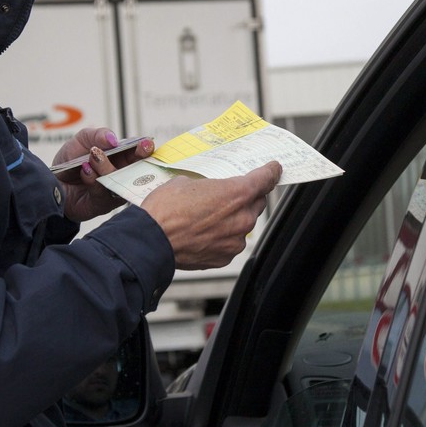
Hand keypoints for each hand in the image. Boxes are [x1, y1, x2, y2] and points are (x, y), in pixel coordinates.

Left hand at [54, 127, 153, 221]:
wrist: (51, 183)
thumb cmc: (69, 162)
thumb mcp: (81, 140)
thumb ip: (97, 135)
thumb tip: (113, 139)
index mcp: (120, 157)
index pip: (138, 152)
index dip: (144, 148)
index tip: (146, 144)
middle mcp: (121, 174)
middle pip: (137, 168)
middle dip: (138, 158)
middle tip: (138, 150)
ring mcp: (114, 190)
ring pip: (119, 180)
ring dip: (107, 166)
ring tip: (93, 156)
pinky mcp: (102, 204)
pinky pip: (103, 193)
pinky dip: (93, 179)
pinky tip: (85, 171)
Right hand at [142, 162, 281, 269]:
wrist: (151, 241)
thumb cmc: (165, 211)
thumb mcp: (185, 183)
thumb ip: (207, 186)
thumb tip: (208, 191)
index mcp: (237, 194)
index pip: (265, 179)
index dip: (271, 172)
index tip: (274, 170)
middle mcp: (241, 218)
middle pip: (255, 203)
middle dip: (246, 198)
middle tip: (230, 195)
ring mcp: (234, 240)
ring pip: (242, 225)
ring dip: (232, 220)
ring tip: (208, 218)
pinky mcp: (224, 257)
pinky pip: (230, 243)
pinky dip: (222, 237)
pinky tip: (204, 233)